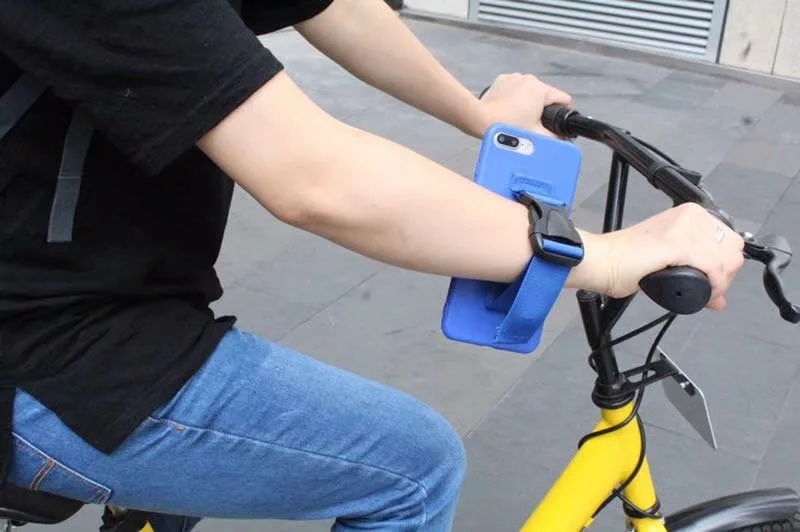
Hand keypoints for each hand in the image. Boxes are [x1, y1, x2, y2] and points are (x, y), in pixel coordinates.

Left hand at [477, 73, 571, 137]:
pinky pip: (515, 88)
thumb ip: (555, 138)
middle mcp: (529, 79)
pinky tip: (509, 108)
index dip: (562, 112)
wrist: (481, 119)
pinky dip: (515, 96)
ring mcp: (515, 78)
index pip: (563, 99)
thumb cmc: (507, 126)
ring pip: (530, 91)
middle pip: (545, 95)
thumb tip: (563, 139)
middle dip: (542, 108)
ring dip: (528, 101)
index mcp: (541, 89)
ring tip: (518, 116)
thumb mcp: (536, 135)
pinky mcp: (503, 80)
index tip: (555, 122)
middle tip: (532, 123)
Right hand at [596, 203, 744, 309]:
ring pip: (728, 260)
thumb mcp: (670, 262)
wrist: (604, 260)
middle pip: (733, 249)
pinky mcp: (681, 243)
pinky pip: (715, 268)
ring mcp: (688, 227)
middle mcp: (692, 215)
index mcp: (690, 214)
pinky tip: (704, 294)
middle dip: (725, 274)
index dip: (724, 265)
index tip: (711, 282)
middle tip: (707, 289)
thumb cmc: (626, 260)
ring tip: (703, 293)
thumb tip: (719, 299)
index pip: (729, 240)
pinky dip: (714, 286)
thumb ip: (697, 274)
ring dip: (720, 283)